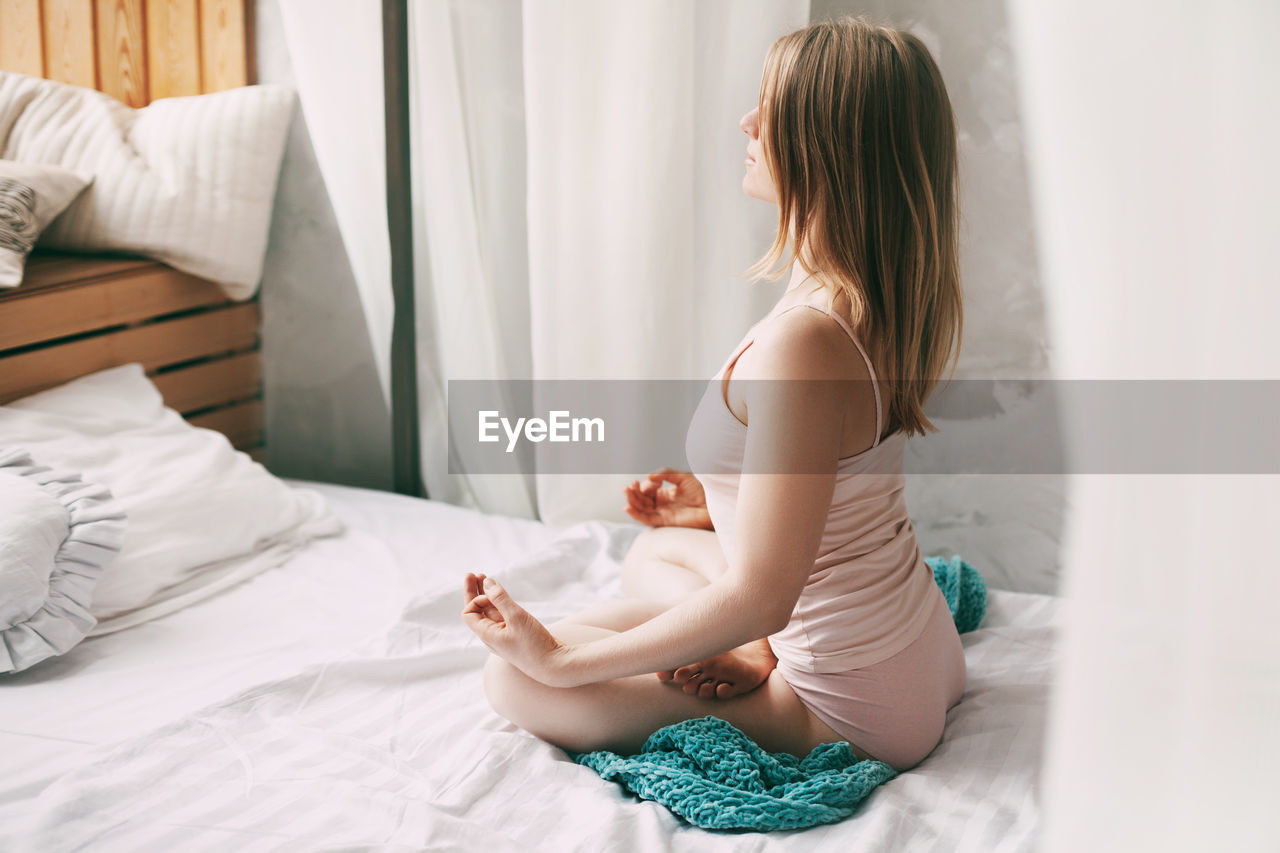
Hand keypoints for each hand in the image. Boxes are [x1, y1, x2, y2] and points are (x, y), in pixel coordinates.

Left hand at [461, 572, 569, 686]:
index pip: (469, 613)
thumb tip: (486, 581)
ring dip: (487, 596)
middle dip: (475, 592)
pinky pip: (502, 618)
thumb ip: (500, 598)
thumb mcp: (517, 617)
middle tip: (473, 574)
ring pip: (491, 613)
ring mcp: (504, 636)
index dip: (475, 599)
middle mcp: (492, 637)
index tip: (490, 593)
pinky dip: (499, 604)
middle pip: (477, 612)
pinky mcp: (516, 635)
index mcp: (488, 635)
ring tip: (485, 578)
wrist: (555, 666)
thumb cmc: (534, 645)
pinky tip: (501, 595)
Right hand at [623, 468, 713, 528]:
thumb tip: (648, 476)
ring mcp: (662, 513)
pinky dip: (635, 515)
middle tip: (628, 486)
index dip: (645, 485)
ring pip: (641, 510)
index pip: (647, 491)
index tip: (654, 481)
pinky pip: (646, 520)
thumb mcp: (681, 476)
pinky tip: (627, 507)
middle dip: (633, 493)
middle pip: (641, 501)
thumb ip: (664, 474)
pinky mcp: (664, 521)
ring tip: (626, 491)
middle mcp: (662, 505)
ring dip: (631, 501)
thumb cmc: (701, 489)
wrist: (713, 503)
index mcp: (665, 494)